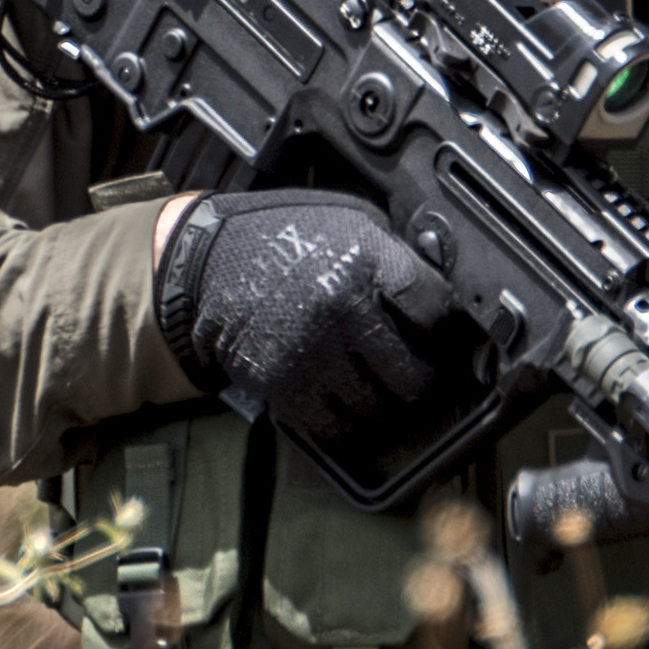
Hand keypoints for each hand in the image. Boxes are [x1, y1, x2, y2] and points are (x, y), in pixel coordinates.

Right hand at [152, 189, 484, 471]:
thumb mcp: (348, 220)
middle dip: (422, 380)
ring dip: (384, 406)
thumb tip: (434, 292)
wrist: (204, 263)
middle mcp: (343, 308)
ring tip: (379, 392)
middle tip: (416, 376)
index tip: (437, 332)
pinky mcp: (284, 386)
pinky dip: (347, 426)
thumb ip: (392, 254)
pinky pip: (336, 429)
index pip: (435, 309)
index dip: (443, 325)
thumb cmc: (283, 237)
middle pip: (416, 374)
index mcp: (366, 258)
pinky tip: (345, 405)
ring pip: (379, 409)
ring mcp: (313, 352)